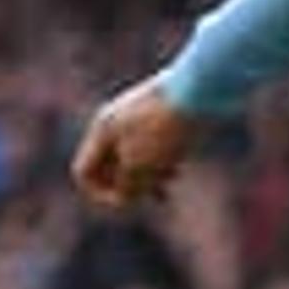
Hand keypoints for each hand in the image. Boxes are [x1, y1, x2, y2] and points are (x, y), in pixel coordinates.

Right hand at [73, 77, 201, 208]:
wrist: (204, 86)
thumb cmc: (168, 127)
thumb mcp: (142, 164)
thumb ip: (127, 187)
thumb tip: (124, 198)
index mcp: (102, 130)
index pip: (84, 171)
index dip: (101, 194)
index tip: (131, 202)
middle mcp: (116, 121)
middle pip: (110, 165)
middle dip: (131, 185)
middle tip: (159, 194)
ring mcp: (140, 116)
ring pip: (135, 155)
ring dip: (150, 175)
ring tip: (172, 178)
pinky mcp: (164, 113)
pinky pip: (154, 144)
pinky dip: (162, 160)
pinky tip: (179, 164)